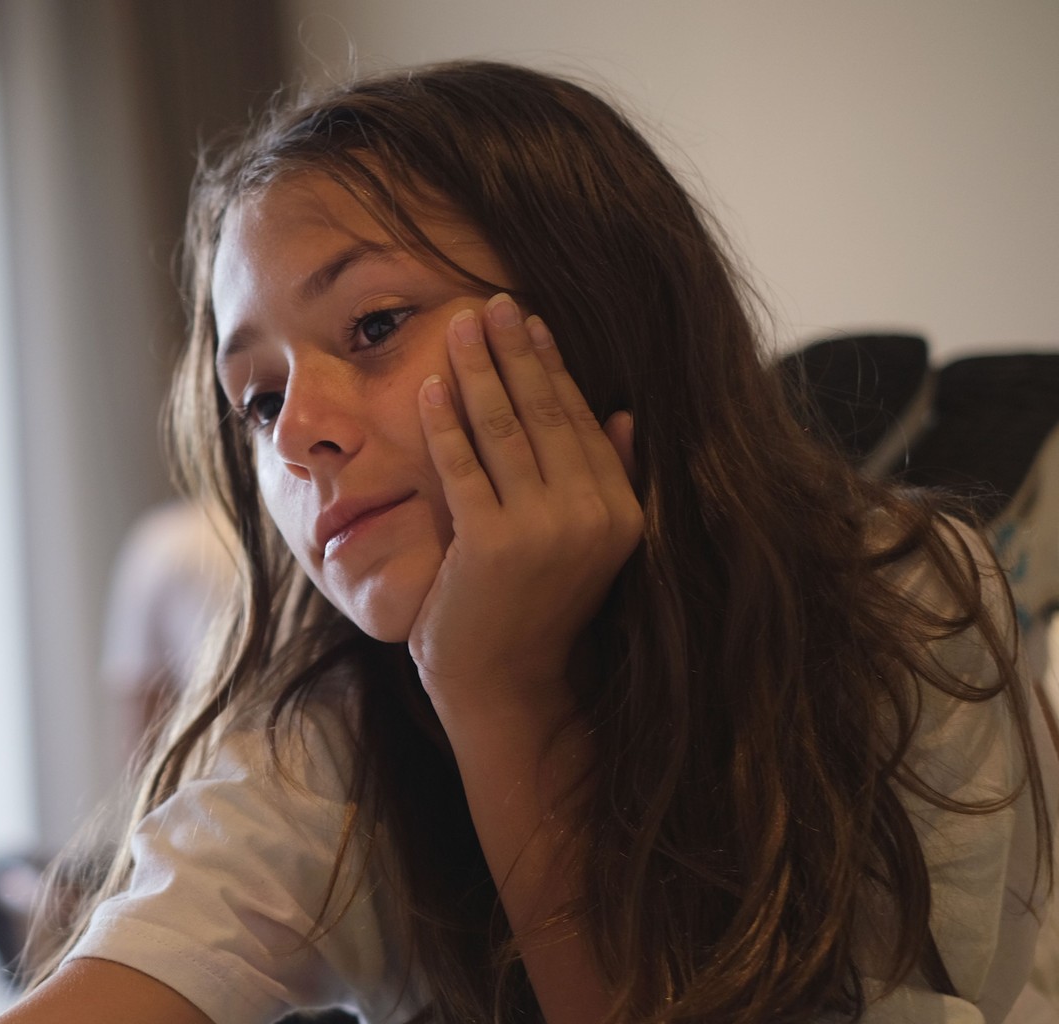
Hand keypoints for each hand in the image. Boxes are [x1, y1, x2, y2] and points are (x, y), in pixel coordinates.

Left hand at [411, 294, 640, 715]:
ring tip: (458, 326)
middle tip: (489, 302)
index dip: (553, 366)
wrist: (504, 688)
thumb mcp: (585, 545)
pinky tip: (431, 387)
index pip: (581, 421)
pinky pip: (463, 467)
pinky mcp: (492, 544)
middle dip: (514, 352)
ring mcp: (543, 530)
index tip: (529, 322)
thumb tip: (627, 416)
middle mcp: (592, 517)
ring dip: (479, 371)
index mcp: (622, 513)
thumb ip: (607, 480)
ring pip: (505, 430)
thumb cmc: (534, 614)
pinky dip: (446, 424)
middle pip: (546, 413)